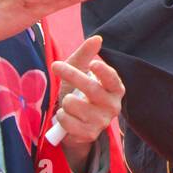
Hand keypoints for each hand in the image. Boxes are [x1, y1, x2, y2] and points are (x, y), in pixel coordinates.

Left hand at [53, 34, 124, 172]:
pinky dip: (61, 117)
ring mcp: (102, 121)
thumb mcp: (80, 71)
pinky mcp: (90, 134)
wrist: (75, 125)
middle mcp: (113, 105)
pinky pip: (66, 120)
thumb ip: (87, 55)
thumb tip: (97, 38)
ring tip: (70, 104)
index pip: (111, 78)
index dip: (103, 72)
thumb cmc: (79, 92)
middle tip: (56, 65)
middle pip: (90, 88)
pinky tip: (67, 117)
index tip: (93, 64)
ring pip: (73, 104)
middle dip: (71, 75)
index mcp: (116, 88)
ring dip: (65, 101)